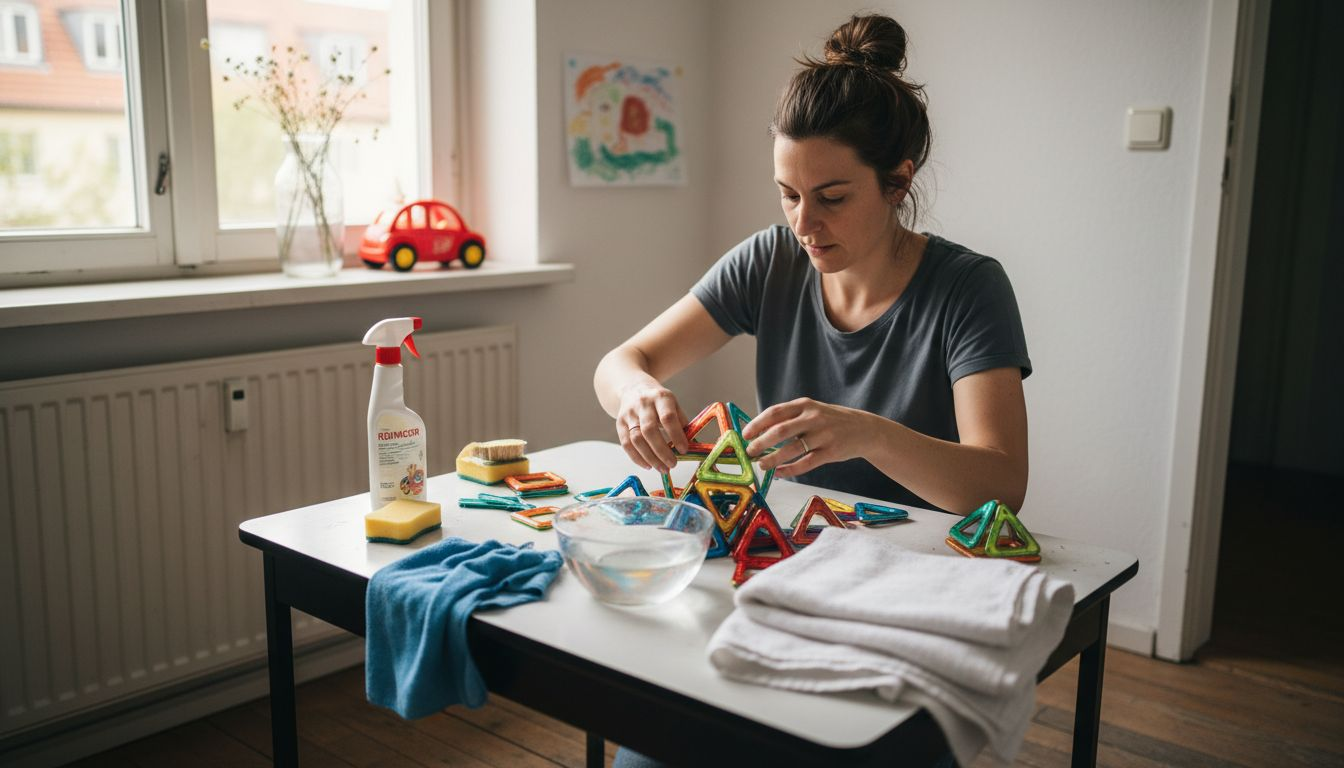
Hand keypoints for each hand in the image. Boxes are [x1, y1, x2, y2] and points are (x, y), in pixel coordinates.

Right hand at [616, 382, 689, 471]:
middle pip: (649, 430)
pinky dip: (637, 458)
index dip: (676, 435)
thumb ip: (681, 423)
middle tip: (672, 465)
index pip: (667, 418)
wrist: (633, 388)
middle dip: (662, 451)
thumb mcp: (673, 404)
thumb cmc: (658, 401)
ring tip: (662, 468)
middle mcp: (643, 404)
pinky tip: (648, 465)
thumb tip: (691, 445)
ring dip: (650, 458)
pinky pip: (626, 444)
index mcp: (660, 397)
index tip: (684, 450)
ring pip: (636, 439)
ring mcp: (629, 414)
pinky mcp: (620, 423)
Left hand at [742, 398, 874, 477]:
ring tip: (762, 465)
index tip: (745, 434)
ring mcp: (823, 435)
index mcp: (805, 405)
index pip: (775, 412)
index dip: (757, 424)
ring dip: (773, 459)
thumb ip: (790, 418)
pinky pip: (806, 463)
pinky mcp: (831, 452)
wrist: (864, 429)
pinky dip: (789, 470)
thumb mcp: (812, 411)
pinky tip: (779, 473)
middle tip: (749, 452)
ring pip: (792, 449)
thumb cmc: (830, 421)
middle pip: (780, 431)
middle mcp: (813, 418)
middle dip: (761, 443)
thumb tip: (759, 432)